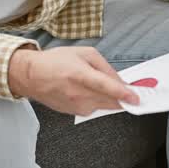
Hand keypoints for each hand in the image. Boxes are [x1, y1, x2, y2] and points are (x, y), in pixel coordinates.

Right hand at [7, 46, 137, 116]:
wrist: (31, 77)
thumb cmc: (55, 62)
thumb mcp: (83, 54)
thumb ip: (105, 67)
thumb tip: (120, 82)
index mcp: (80, 74)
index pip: (106, 86)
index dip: (123, 93)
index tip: (136, 98)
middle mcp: (78, 93)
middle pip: (110, 101)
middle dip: (124, 98)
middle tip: (133, 93)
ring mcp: (76, 106)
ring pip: (104, 106)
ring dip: (110, 98)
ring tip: (97, 84)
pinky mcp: (75, 113)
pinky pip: (94, 108)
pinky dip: (98, 101)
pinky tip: (87, 91)